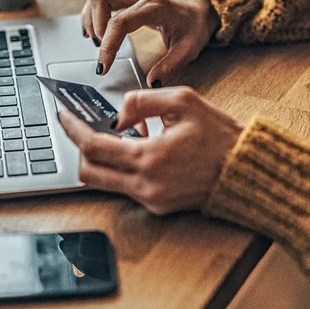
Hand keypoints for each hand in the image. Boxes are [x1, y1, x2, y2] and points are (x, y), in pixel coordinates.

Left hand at [58, 87, 243, 214]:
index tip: (64, 116)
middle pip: (89, 172)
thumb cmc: (219, 135)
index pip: (93, 146)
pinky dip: (122, 168)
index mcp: (149, 158)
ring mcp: (151, 200)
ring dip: (102, 159)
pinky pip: (126, 187)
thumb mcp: (183, 101)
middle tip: (81, 128)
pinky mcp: (158, 207)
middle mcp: (145, 185)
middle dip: (80, 148)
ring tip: (116, 136)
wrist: (245, 171)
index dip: (73, 130)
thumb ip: (142, 101)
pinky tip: (138, 150)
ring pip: (104, 182)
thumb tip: (118, 116)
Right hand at [82, 0, 217, 86]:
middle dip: (95, 27)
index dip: (108, 45)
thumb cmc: (195, 26)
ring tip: (98, 41)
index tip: (103, 67)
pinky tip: (96, 31)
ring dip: (91, 18)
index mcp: (156, 7)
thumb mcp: (190, 49)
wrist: (201, 6)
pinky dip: (92, 13)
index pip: (120, 22)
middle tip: (102, 49)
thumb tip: (151, 82)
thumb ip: (170, 66)